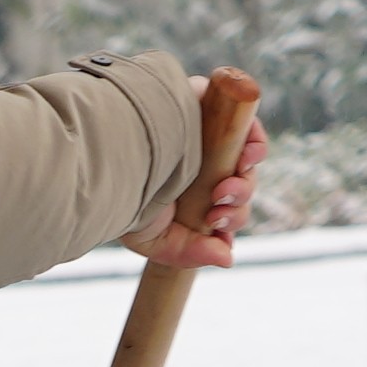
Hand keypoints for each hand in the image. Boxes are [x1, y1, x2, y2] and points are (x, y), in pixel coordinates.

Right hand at [124, 100, 264, 268]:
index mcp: (188, 196)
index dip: (228, 222)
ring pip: (243, 161)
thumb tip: (228, 258)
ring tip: (225, 189)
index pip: (224, 211)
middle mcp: (200, 167)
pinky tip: (247, 157)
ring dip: (243, 182)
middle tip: (217, 213)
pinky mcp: (211, 109)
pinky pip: (245, 125)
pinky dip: (254, 142)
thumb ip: (191, 253)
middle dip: (235, 205)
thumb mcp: (154, 240)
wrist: (112, 154)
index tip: (216, 229)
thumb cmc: (123, 196)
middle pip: (237, 187)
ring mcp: (207, 138)